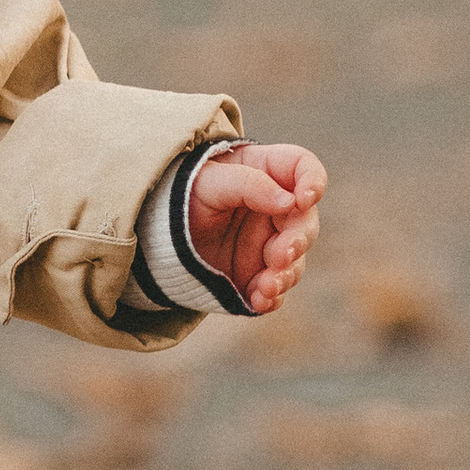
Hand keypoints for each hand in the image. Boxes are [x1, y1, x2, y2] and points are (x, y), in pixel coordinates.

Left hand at [188, 141, 327, 315]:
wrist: (156, 231)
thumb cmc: (186, 193)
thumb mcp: (209, 181)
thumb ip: (249, 184)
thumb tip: (290, 201)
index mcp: (268, 174)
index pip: (304, 169)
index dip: (313, 181)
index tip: (305, 198)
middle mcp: (277, 210)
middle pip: (305, 222)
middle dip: (298, 241)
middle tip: (279, 255)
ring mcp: (269, 244)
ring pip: (294, 261)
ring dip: (285, 275)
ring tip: (266, 286)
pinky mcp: (257, 275)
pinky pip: (274, 289)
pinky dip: (270, 297)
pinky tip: (259, 300)